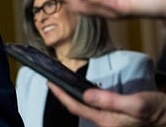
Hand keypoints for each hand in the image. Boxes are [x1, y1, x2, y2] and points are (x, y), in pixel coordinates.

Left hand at [47, 82, 165, 125]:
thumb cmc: (156, 111)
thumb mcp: (136, 104)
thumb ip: (110, 100)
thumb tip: (86, 95)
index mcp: (107, 121)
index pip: (76, 107)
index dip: (61, 95)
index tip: (50, 83)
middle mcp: (105, 124)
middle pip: (77, 109)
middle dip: (63, 96)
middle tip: (53, 82)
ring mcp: (109, 122)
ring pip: (85, 109)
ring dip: (73, 97)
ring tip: (63, 86)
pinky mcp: (114, 118)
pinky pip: (94, 109)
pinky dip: (84, 99)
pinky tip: (82, 92)